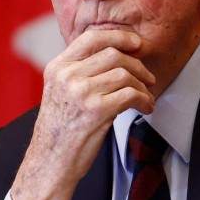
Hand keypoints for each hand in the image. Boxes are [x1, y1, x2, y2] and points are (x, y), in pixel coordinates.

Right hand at [11, 29, 155, 199]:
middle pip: (114, 54)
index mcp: (57, 68)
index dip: (119, 36)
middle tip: (148, 78)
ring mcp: (81, 92)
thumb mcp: (60, 93)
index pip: (91, 38)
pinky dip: (145, 100)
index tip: (136, 43)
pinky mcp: (96, 110)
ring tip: (146, 98)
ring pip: (125, 74)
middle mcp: (67, 76)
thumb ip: (80, 73)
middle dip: (138, 65)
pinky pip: (131, 94)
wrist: (50, 163)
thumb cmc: (59, 132)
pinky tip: (145, 107)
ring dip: (143, 86)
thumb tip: (116, 57)